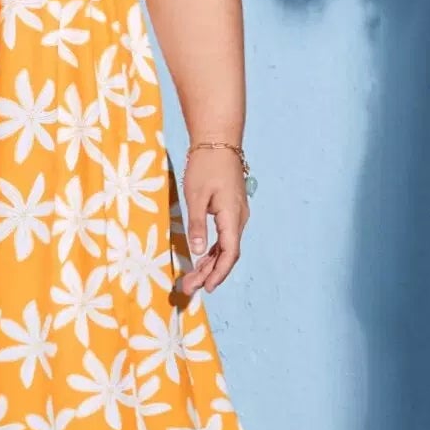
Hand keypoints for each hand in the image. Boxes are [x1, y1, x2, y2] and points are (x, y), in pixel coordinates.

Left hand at [179, 147, 249, 293]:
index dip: (219, 273)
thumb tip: (196, 251)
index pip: (229, 253)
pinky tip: (200, 258)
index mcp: (232, 216)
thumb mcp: (195, 195)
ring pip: (226, 246)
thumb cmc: (205, 166)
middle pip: (228, 254)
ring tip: (192, 278)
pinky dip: (213, 250)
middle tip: (189, 287)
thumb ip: (197, 224)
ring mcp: (237, 214)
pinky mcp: (231, 210)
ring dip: (210, 263)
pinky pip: (225, 236)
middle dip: (210, 273)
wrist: (218, 141)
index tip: (207, 288)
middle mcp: (239, 218)